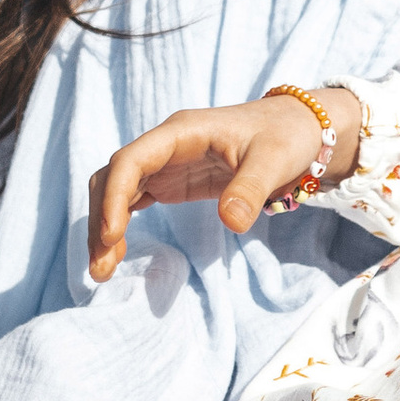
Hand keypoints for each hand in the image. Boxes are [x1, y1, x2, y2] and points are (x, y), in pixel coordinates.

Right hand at [87, 88, 357, 276]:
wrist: (298, 130)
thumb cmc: (285, 136)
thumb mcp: (274, 160)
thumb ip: (250, 189)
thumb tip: (231, 222)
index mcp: (182, 131)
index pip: (131, 160)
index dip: (115, 196)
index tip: (112, 236)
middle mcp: (165, 146)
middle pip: (113, 178)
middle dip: (101, 220)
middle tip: (101, 268)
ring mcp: (165, 163)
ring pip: (117, 191)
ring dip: (105, 226)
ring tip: (103, 270)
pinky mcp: (171, 181)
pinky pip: (132, 200)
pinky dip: (119, 226)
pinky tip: (117, 254)